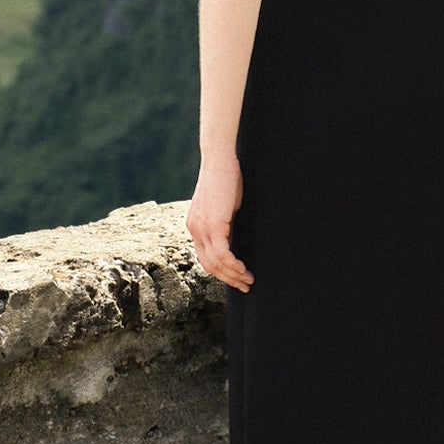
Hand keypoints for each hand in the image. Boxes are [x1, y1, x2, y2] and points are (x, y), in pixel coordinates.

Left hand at [187, 155, 253, 292]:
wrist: (220, 158)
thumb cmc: (226, 178)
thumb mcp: (225, 206)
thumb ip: (226, 223)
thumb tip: (237, 238)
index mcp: (195, 226)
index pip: (205, 257)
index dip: (221, 271)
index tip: (237, 278)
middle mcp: (194, 229)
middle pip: (208, 265)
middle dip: (228, 278)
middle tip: (246, 285)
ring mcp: (201, 228)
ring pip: (215, 263)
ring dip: (233, 275)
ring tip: (249, 280)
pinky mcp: (212, 224)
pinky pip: (222, 254)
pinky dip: (233, 265)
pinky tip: (244, 269)